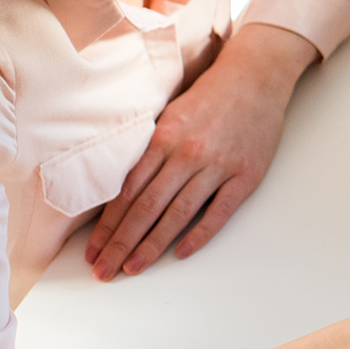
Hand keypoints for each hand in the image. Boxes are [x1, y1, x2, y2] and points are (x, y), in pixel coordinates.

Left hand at [85, 23, 316, 279]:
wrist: (256, 77)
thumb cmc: (210, 96)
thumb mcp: (170, 115)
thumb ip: (150, 150)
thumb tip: (122, 191)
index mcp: (164, 138)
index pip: (128, 192)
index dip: (108, 225)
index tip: (94, 250)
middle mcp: (187, 154)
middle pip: (147, 208)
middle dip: (121, 243)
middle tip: (104, 271)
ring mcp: (218, 166)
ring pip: (178, 214)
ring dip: (152, 245)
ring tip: (133, 268)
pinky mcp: (246, 175)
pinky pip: (219, 211)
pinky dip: (199, 234)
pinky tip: (180, 252)